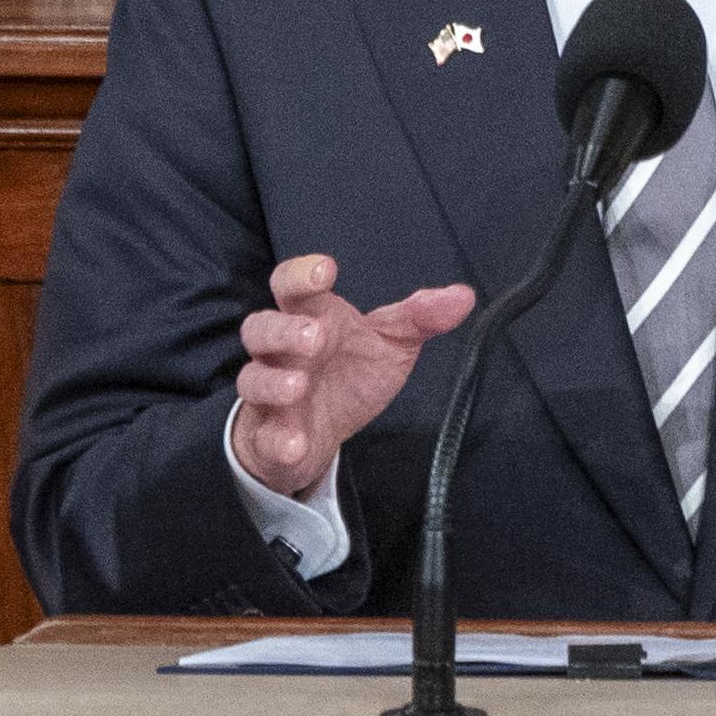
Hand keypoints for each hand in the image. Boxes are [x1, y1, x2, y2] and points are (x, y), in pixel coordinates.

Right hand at [230, 253, 474, 500]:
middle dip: (284, 330)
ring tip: (300, 386)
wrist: (322, 434)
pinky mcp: (270, 435)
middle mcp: (282, 352)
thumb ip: (421, 318)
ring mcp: (271, 393)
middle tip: (315, 337)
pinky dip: (277, 440)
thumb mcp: (391, 343)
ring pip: (252, 379)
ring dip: (273, 381)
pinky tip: (295, 444)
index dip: (302, 274)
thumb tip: (462, 296)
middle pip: (261, 327)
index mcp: (311, 318)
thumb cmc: (351, 374)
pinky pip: (264, 437)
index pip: (292, 286)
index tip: (325, 271)